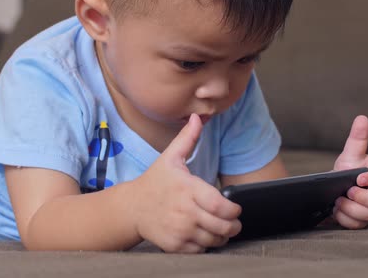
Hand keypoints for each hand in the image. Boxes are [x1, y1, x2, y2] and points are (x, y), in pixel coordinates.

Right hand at [132, 114, 241, 252]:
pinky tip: (205, 235)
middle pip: (221, 225)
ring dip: (222, 236)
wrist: (131, 207)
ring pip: (213, 239)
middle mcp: (184, 212)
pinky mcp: (174, 244)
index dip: (233, 209)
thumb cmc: (154, 181)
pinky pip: (200, 249)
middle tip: (235, 222)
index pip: (220, 205)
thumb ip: (187, 138)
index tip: (235, 208)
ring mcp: (179, 230)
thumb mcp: (170, 157)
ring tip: (223, 229)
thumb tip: (198, 117)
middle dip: (233, 225)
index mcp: (187, 189)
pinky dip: (206, 245)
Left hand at [332, 115, 367, 228]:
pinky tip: (336, 210)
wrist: (334, 188)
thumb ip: (358, 139)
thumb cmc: (347, 169)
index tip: (358, 178)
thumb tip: (361, 118)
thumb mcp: (351, 154)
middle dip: (364, 198)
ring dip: (351, 208)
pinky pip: (358, 225)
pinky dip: (345, 218)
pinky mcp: (364, 222)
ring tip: (338, 200)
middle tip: (347, 192)